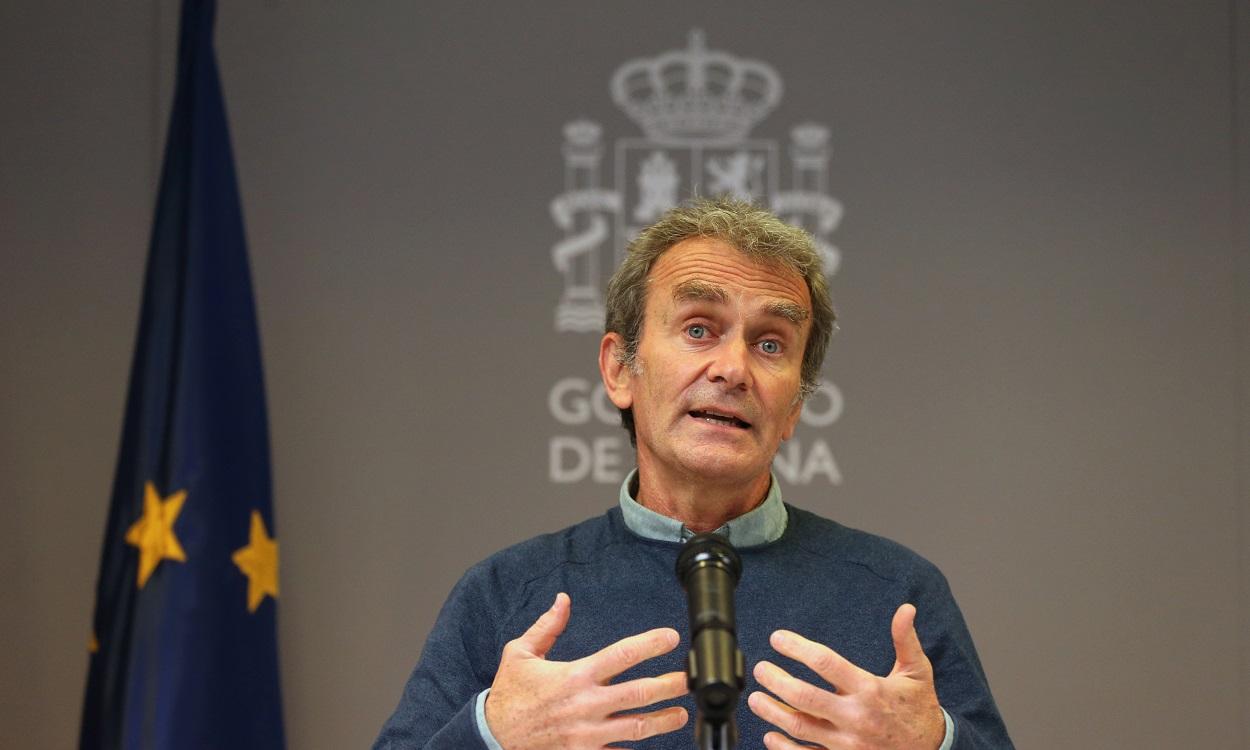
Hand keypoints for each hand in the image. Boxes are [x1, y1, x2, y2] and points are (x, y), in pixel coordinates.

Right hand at [484, 592, 688, 749]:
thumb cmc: (509, 694)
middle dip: (669, 685)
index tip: (670, 637)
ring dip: (663, 721)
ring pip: (636, 728)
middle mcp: (585, 704)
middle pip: (638, 694)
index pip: (620, 655)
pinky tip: (651, 746)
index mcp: (574, 675)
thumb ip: (547, 626)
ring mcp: (587, 733)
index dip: (649, 644)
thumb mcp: (521, 653)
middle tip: (691, 680)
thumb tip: (563, 599)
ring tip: (681, 714)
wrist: (492, 737)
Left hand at [748, 603, 944, 749]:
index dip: (797, 648)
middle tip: (760, 669)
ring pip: (801, 727)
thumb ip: (906, 640)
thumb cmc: (919, 709)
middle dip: (776, 681)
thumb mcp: (917, 672)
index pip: (826, 663)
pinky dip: (784, 749)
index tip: (778, 639)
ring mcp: (848, 744)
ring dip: (773, 713)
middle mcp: (856, 717)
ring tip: (755, 698)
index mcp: (870, 690)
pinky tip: (770, 736)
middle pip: (805, 697)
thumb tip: (906, 609)